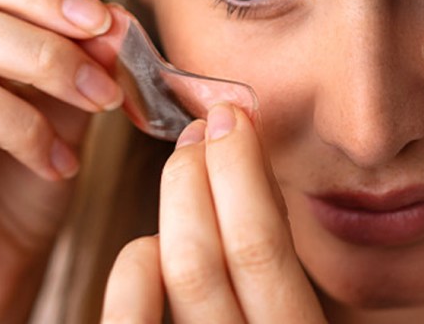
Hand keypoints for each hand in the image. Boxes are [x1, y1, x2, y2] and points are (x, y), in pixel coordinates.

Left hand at [100, 104, 325, 322]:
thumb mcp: (294, 306)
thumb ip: (280, 257)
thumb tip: (253, 166)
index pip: (262, 247)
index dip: (242, 169)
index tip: (233, 119)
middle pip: (207, 252)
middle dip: (198, 170)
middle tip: (202, 128)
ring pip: (172, 272)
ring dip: (175, 203)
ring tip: (185, 172)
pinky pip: (129, 316)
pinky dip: (135, 268)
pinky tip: (147, 246)